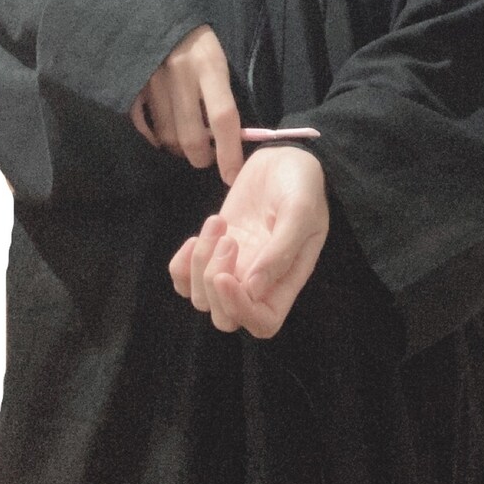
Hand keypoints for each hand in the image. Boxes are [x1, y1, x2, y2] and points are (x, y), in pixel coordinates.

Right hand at [129, 25, 243, 184]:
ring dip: (178, 149)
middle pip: (192, 135)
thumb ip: (222, 94)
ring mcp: (152, 79)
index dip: (229, 152)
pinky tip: (162, 136)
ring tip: (186, 143)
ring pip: (166, 135)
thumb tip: (230, 137)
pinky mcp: (131, 83)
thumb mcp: (218, 59)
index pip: (223, 118)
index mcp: (210, 65)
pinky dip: (153, 138)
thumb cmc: (197, 40)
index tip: (232, 175)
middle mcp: (180, 73)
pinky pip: (141, 125)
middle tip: (207, 157)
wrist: (156, 10)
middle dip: (201, 157)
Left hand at [169, 146, 328, 338]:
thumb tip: (252, 290)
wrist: (282, 159)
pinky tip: (200, 234)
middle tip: (229, 239)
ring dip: (200, 263)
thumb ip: (281, 251)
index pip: (263, 324)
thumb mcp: (299, 211)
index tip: (227, 276)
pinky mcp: (212, 253)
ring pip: (201, 298)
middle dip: (215, 284)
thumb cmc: (301, 184)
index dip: (240, 310)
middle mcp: (258, 284)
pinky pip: (183, 280)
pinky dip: (182, 263)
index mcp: (287, 281)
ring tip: (219, 223)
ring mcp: (233, 270)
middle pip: (225, 318)